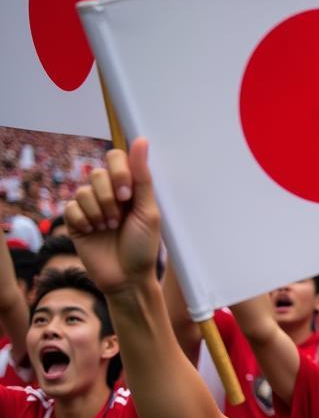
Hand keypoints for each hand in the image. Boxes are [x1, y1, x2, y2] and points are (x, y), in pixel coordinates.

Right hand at [64, 139, 161, 294]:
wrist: (127, 278)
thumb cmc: (143, 246)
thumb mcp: (148, 211)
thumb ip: (142, 177)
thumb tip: (142, 140)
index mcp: (130, 188)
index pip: (116, 158)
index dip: (118, 172)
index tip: (126, 194)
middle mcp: (109, 193)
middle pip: (97, 173)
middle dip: (108, 198)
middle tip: (118, 219)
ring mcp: (91, 206)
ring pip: (83, 191)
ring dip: (99, 212)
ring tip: (109, 229)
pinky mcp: (76, 220)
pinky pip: (71, 207)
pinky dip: (84, 221)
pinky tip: (94, 233)